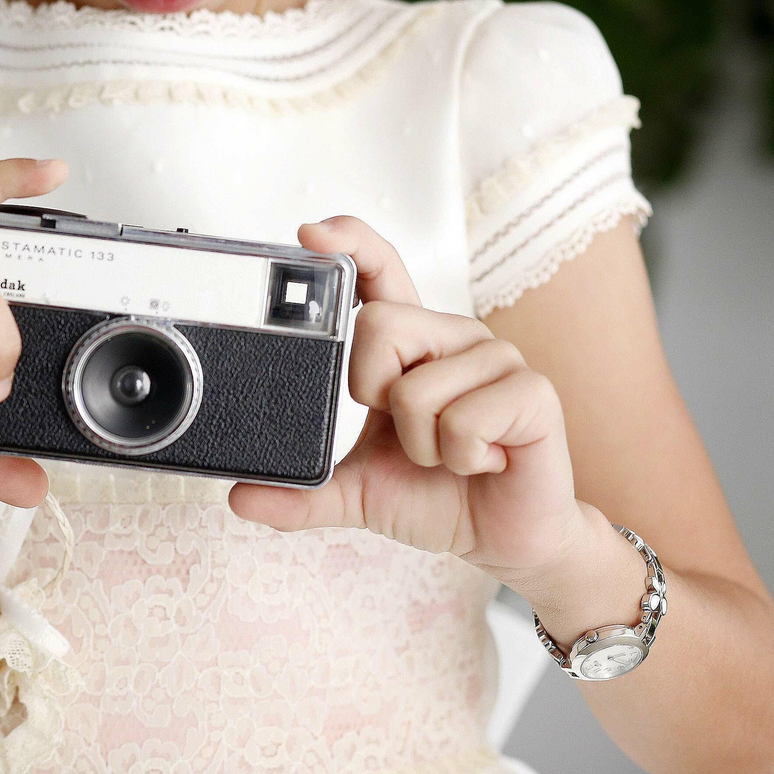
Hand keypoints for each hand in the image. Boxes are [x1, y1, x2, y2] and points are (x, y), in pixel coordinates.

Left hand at [227, 216, 594, 581]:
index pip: (379, 271)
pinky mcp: (533, 393)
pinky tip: (483, 462)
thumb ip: (302, 492)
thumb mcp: (357, 492)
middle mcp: (453, 337)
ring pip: (416, 390)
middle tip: (405, 431)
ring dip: (420, 446)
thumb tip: (240, 498)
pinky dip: (459, 458)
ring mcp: (497, 359)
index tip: (309, 235)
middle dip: (373, 394)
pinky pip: (463, 422)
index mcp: (412, 343)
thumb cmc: (438, 495)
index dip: (350, 243)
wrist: (504, 538)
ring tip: (448, 455)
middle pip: (379, 326)